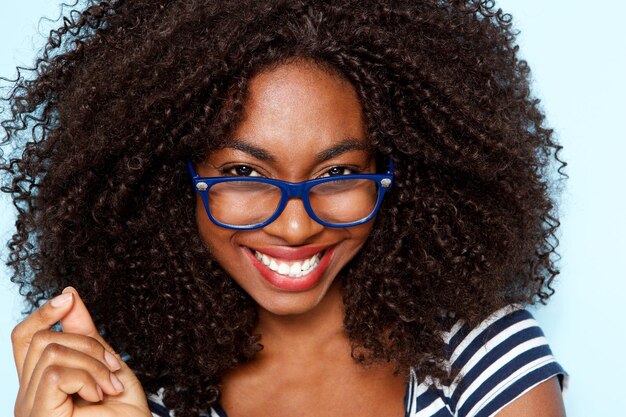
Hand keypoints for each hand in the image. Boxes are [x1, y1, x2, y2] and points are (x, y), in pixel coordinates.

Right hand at [11, 287, 151, 416]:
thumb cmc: (124, 412)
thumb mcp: (107, 363)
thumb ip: (85, 333)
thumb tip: (69, 295)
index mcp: (41, 384)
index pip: (23, 339)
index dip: (41, 313)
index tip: (67, 299)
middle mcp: (28, 396)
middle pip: (42, 339)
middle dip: (87, 344)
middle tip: (112, 370)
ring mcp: (30, 408)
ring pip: (51, 352)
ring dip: (93, 363)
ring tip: (108, 388)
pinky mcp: (38, 416)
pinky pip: (55, 372)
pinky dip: (86, 376)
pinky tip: (99, 396)